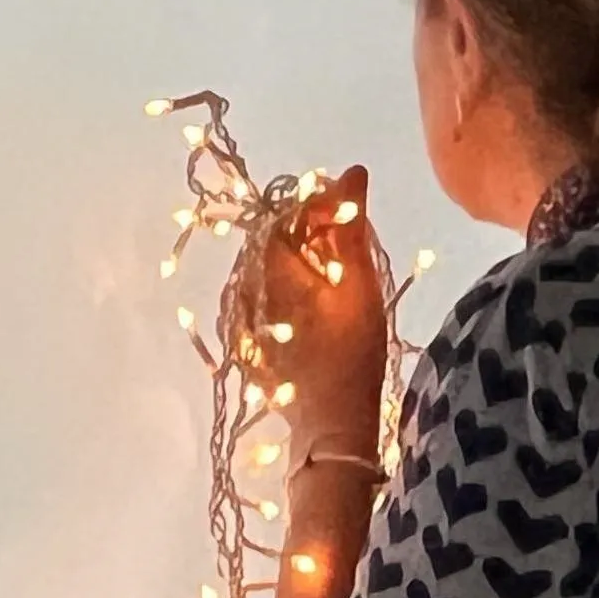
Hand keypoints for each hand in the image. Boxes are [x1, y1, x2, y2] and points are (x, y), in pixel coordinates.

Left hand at [252, 163, 388, 458]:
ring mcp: (238, 317)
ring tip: (332, 275)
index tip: (351, 211)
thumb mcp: (359, 284)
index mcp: (270, 265)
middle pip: (273, 239)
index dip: (321, 204)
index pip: (287, 212)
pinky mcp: (243, 342)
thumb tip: (352, 173)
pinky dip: (285, 292)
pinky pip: (260, 300)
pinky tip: (312, 308)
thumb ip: (351, 225)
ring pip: (265, 269)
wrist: (330, 424)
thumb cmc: (353, 354)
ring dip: (297, 262)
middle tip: (346, 242)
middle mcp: (243, 286)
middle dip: (309, 232)